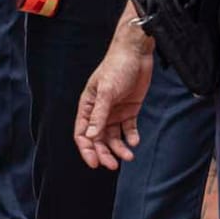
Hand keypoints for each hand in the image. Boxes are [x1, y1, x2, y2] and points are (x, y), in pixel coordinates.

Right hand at [75, 28, 154, 169]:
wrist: (136, 53)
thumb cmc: (117, 67)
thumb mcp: (107, 92)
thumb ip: (98, 115)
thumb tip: (90, 137)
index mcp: (88, 106)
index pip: (83, 133)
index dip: (87, 150)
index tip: (95, 164)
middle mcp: (99, 111)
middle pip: (98, 139)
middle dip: (104, 153)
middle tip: (113, 165)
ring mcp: (114, 111)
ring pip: (113, 137)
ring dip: (119, 148)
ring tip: (129, 156)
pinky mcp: (129, 110)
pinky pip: (128, 129)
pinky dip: (131, 137)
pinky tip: (135, 141)